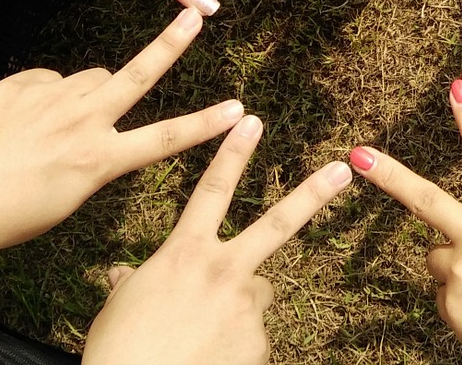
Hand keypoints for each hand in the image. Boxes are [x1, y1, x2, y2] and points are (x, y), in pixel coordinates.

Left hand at [0, 7, 243, 259]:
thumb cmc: (3, 215)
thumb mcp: (64, 201)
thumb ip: (92, 156)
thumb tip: (98, 114)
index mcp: (95, 161)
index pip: (164, 138)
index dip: (205, 124)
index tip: (238, 108)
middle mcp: (78, 123)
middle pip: (136, 74)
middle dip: (170, 43)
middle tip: (195, 14)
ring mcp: (47, 98)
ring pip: (89, 78)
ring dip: (90, 92)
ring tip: (58, 127)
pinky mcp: (19, 83)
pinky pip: (49, 81)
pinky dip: (46, 95)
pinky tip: (21, 122)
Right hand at [85, 115, 354, 364]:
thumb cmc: (119, 350)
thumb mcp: (119, 306)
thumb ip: (131, 284)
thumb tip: (123, 277)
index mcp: (184, 253)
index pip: (212, 190)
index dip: (233, 154)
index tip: (251, 121)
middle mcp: (221, 271)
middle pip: (276, 223)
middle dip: (312, 194)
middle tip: (342, 171)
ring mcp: (245, 306)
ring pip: (257, 293)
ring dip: (239, 306)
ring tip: (202, 335)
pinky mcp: (258, 341)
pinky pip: (253, 337)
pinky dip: (235, 347)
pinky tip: (209, 358)